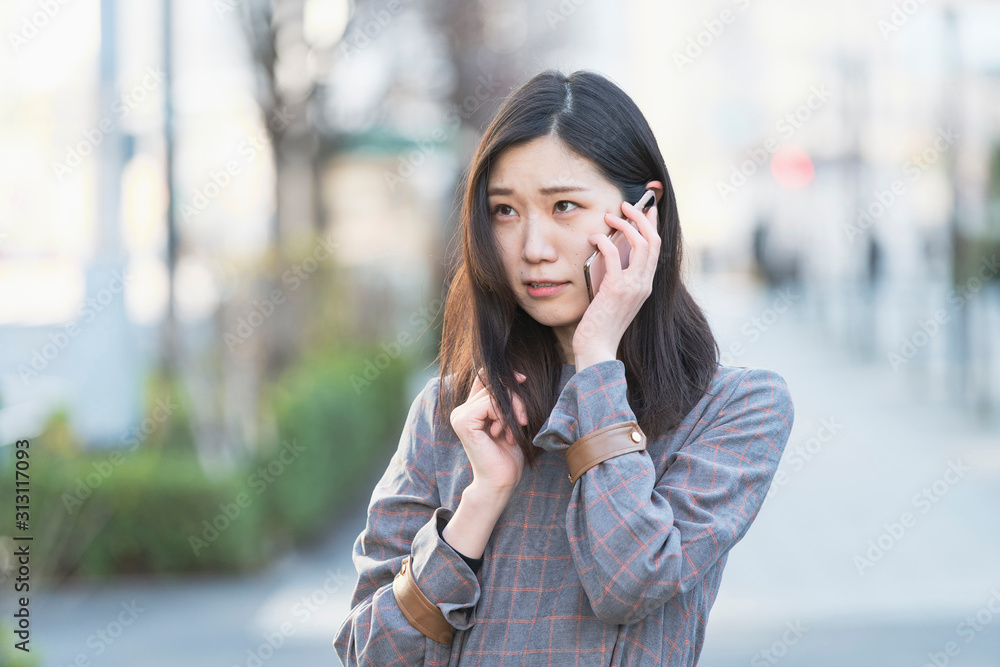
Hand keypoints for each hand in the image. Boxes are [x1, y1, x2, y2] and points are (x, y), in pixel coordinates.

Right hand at [449, 368, 527, 496]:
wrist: (500, 482)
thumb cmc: (508, 456)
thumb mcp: (510, 422)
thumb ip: (505, 401)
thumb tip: (515, 376)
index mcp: (469, 410)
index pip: (483, 378)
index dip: (503, 376)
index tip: (521, 379)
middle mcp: (461, 410)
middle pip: (492, 384)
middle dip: (514, 399)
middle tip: (522, 420)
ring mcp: (460, 415)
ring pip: (494, 393)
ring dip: (512, 410)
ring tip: (513, 432)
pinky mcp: (464, 421)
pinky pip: (491, 403)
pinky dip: (504, 417)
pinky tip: (505, 434)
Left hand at [574, 199, 660, 365]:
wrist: (597, 349)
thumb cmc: (600, 324)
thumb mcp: (613, 296)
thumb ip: (617, 276)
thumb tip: (609, 251)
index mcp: (646, 285)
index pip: (657, 248)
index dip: (653, 225)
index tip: (648, 208)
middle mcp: (644, 284)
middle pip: (653, 240)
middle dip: (641, 217)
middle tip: (625, 205)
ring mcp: (633, 287)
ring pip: (641, 244)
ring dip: (626, 224)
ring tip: (610, 216)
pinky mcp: (616, 290)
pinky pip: (614, 256)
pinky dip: (605, 242)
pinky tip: (594, 238)